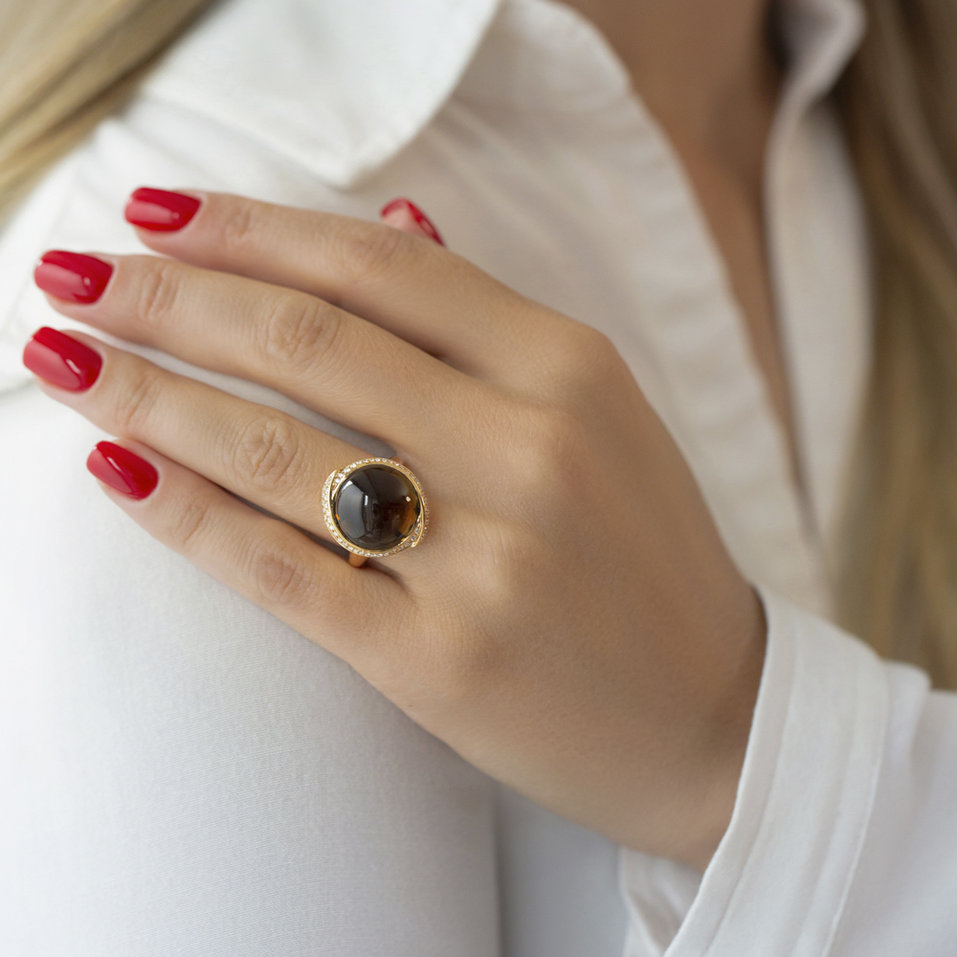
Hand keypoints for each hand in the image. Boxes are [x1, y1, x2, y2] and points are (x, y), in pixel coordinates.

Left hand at [24, 189, 765, 870]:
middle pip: (308, 340)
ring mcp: (483, 560)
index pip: (380, 265)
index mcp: (570, 369)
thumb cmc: (646, 555)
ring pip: (275, 449)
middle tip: (75, 272)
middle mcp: (527, 449)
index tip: (159, 211)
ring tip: (64, 358)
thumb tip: (390, 213)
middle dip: (169, 297)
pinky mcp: (437, 660)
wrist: (715, 713)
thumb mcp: (598, 412)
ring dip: (148, 394)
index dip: (253, 228)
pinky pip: (280, 570)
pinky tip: (116, 471)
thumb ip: (488, 320)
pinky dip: (185, 514)